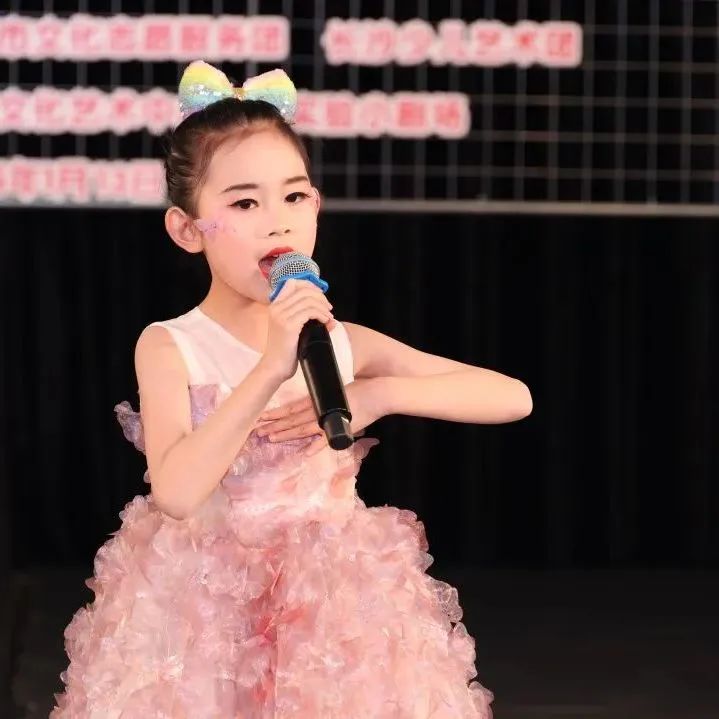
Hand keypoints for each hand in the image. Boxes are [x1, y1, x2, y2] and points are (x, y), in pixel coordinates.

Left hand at [255, 378, 384, 455]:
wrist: (376, 394)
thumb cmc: (357, 393)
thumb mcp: (333, 397)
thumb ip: (320, 406)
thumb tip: (309, 412)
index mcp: (316, 402)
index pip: (291, 408)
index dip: (276, 413)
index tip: (262, 417)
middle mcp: (319, 410)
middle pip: (292, 419)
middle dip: (274, 425)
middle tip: (257, 431)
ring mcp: (328, 420)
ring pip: (302, 427)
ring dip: (286, 433)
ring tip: (270, 437)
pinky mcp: (340, 428)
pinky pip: (325, 439)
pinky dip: (316, 446)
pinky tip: (304, 452)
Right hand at [258, 279, 335, 382]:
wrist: (274, 367)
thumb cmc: (285, 351)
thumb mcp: (293, 330)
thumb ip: (306, 319)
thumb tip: (330, 317)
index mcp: (275, 305)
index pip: (292, 283)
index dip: (310, 286)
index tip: (320, 297)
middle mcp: (276, 307)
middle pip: (304, 290)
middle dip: (321, 297)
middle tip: (329, 309)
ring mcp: (281, 315)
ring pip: (309, 300)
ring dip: (323, 307)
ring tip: (328, 317)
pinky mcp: (289, 325)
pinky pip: (310, 311)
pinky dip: (321, 314)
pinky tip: (325, 321)